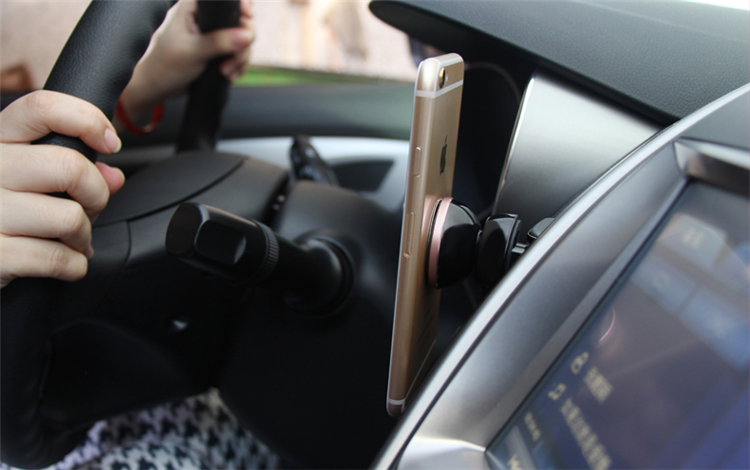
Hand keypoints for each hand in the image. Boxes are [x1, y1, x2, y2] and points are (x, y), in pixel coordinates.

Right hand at [0, 91, 124, 287]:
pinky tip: (63, 262)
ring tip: (70, 240)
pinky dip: (74, 265)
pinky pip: (57, 258)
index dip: (88, 121)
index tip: (109, 143)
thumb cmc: (1, 214)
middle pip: (69, 167)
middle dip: (96, 194)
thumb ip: (73, 172)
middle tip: (89, 208)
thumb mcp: (27, 181)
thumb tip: (112, 176)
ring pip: (70, 216)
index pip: (42, 109)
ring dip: (83, 236)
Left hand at [119, 0, 254, 121]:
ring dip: (240, 57)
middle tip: (234, 58)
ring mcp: (213, 33)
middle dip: (243, 42)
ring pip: (243, 38)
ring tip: (226, 71)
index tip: (248, 17)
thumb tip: (246, 36)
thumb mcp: (192, 53)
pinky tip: (228, 74)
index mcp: (193, 7)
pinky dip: (238, 64)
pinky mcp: (218, 48)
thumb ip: (219, 42)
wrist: (158, 87)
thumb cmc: (165, 66)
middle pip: (241, 19)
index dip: (242, 5)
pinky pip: (239, 52)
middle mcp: (205, 16)